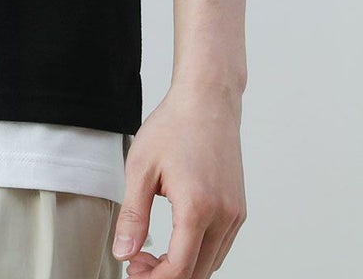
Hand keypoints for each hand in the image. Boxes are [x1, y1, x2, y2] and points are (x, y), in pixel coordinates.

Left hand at [111, 82, 246, 277]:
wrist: (207, 101)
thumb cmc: (174, 126)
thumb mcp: (141, 168)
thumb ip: (132, 216)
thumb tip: (124, 253)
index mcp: (197, 208)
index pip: (180, 269)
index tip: (133, 270)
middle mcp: (223, 216)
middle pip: (198, 273)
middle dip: (165, 276)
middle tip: (137, 261)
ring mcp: (235, 214)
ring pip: (211, 264)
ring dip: (183, 268)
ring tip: (152, 252)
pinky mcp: (238, 209)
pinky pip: (220, 247)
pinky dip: (199, 254)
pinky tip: (176, 240)